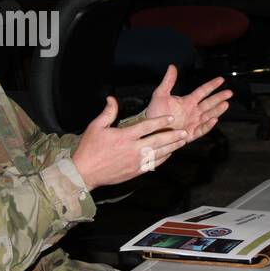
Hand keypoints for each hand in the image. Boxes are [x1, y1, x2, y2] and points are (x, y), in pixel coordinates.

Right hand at [72, 97, 190, 189]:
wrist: (85, 173)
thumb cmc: (89, 149)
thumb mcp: (96, 127)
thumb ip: (108, 112)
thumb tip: (112, 98)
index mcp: (125, 136)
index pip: (147, 126)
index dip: (161, 121)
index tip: (171, 117)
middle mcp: (133, 149)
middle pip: (158, 140)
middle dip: (173, 136)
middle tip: (184, 131)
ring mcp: (136, 161)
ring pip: (159, 153)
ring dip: (172, 147)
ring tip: (182, 142)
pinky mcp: (136, 171)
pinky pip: (154, 164)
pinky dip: (163, 158)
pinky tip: (169, 154)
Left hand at [145, 65, 232, 141]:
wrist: (151, 129)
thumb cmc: (155, 113)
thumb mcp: (160, 94)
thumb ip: (168, 81)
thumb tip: (172, 67)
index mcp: (188, 102)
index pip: (202, 92)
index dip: (212, 85)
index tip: (221, 80)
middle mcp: (193, 112)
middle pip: (209, 103)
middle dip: (219, 98)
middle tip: (229, 93)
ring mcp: (193, 122)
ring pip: (209, 115)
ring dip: (217, 110)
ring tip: (226, 104)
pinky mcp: (191, 134)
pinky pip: (202, 129)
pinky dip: (208, 125)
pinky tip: (214, 119)